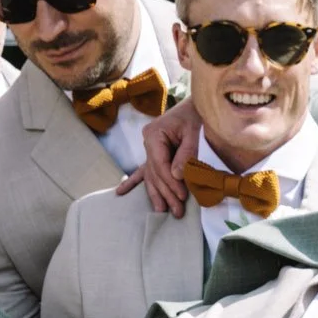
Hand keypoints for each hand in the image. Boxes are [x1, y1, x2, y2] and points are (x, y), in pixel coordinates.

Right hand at [114, 100, 200, 216]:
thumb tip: (176, 175)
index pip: (159, 164)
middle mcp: (148, 141)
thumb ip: (186, 154)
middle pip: (155, 173)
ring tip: (162, 211)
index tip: (182, 195)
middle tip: (177, 211)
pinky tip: (120, 191)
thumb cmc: (196, 116)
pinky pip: (144, 169)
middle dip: (166, 193)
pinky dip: (133, 180)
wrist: (197, 105)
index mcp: (154, 134)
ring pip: (151, 174)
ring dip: (156, 193)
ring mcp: (150, 147)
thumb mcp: (194, 133)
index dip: (170, 182)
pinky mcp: (155, 151)